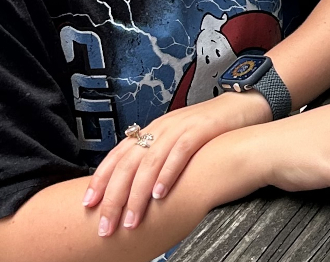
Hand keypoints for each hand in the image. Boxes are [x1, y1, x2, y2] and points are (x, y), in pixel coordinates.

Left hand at [87, 91, 267, 235]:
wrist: (242, 105)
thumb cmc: (209, 129)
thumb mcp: (176, 139)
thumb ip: (157, 157)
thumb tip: (137, 187)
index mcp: (151, 130)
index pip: (117, 156)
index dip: (100, 180)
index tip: (87, 205)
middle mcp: (160, 128)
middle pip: (128, 164)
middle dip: (114, 197)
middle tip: (106, 224)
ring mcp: (179, 128)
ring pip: (149, 162)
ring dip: (138, 195)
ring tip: (131, 220)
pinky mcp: (201, 130)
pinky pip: (179, 153)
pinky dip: (167, 175)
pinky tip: (160, 195)